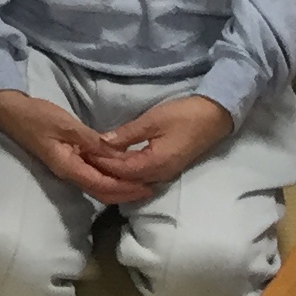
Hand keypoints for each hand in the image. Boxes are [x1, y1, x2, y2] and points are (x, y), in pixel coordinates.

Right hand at [0, 89, 157, 207]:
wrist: (10, 112)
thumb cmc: (37, 116)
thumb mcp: (66, 124)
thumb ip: (91, 140)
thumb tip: (117, 154)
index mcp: (69, 167)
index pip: (103, 186)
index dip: (126, 188)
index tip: (147, 186)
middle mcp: (68, 173)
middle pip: (101, 192)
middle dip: (126, 193)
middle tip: (150, 188)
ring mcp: (66, 168)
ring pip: (97, 186)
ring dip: (118, 187)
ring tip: (139, 182)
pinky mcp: (66, 161)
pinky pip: (91, 175)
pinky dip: (107, 177)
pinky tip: (117, 170)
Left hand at [94, 94, 233, 189]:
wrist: (214, 117)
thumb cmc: (183, 116)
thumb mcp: (152, 121)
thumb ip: (127, 134)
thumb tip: (101, 142)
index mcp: (155, 164)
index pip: (120, 170)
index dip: (100, 162)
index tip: (82, 154)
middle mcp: (159, 175)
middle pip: (125, 180)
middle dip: (104, 170)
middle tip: (83, 159)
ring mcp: (164, 173)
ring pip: (133, 179)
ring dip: (114, 171)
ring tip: (94, 160)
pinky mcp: (167, 167)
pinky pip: (141, 175)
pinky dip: (126, 170)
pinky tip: (115, 161)